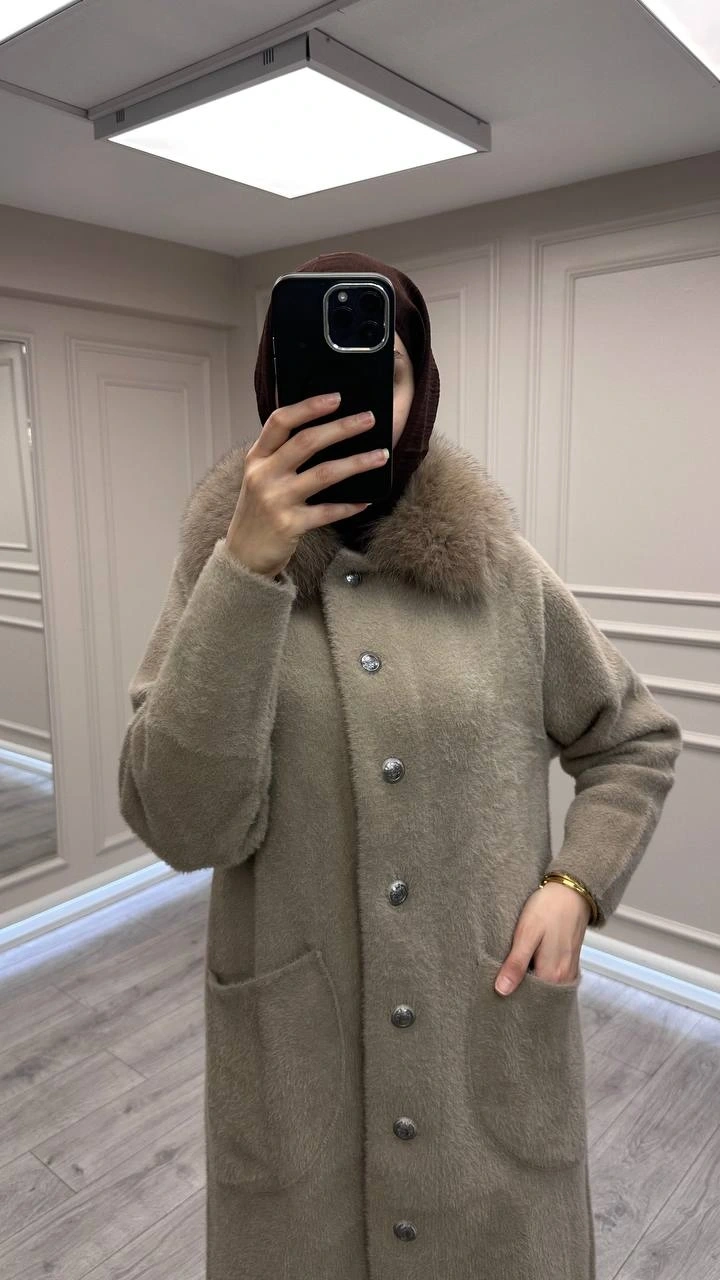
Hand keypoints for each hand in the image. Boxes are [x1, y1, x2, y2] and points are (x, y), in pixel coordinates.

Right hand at [226, 392, 387, 576]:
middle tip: (369, 419)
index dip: (308, 406)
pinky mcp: (290, 525)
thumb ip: (281, 456)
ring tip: (381, 455)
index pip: (279, 421)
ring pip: (324, 474)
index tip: (336, 397)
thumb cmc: (258, 512)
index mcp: (257, 458)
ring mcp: (276, 500)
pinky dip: (350, 505)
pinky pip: (328, 511)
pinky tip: (367, 501)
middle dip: (342, 428)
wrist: (243, 555)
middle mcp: (264, 475)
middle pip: (307, 442)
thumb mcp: (260, 478)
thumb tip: (324, 432)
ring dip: (357, 462)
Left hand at [494, 882, 589, 994]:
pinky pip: (553, 978)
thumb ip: (516, 964)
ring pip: (545, 986)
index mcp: (552, 974)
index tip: (497, 992)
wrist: (571, 891)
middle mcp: (564, 978)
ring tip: (512, 974)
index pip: (529, 999)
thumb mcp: (526, 934)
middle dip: (521, 992)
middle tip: (500, 984)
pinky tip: (528, 966)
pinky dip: (540, 976)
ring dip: (530, 983)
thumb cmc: (547, 908)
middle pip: (538, 995)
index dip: (512, 997)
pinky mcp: (570, 961)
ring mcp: (569, 970)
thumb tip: (502, 991)